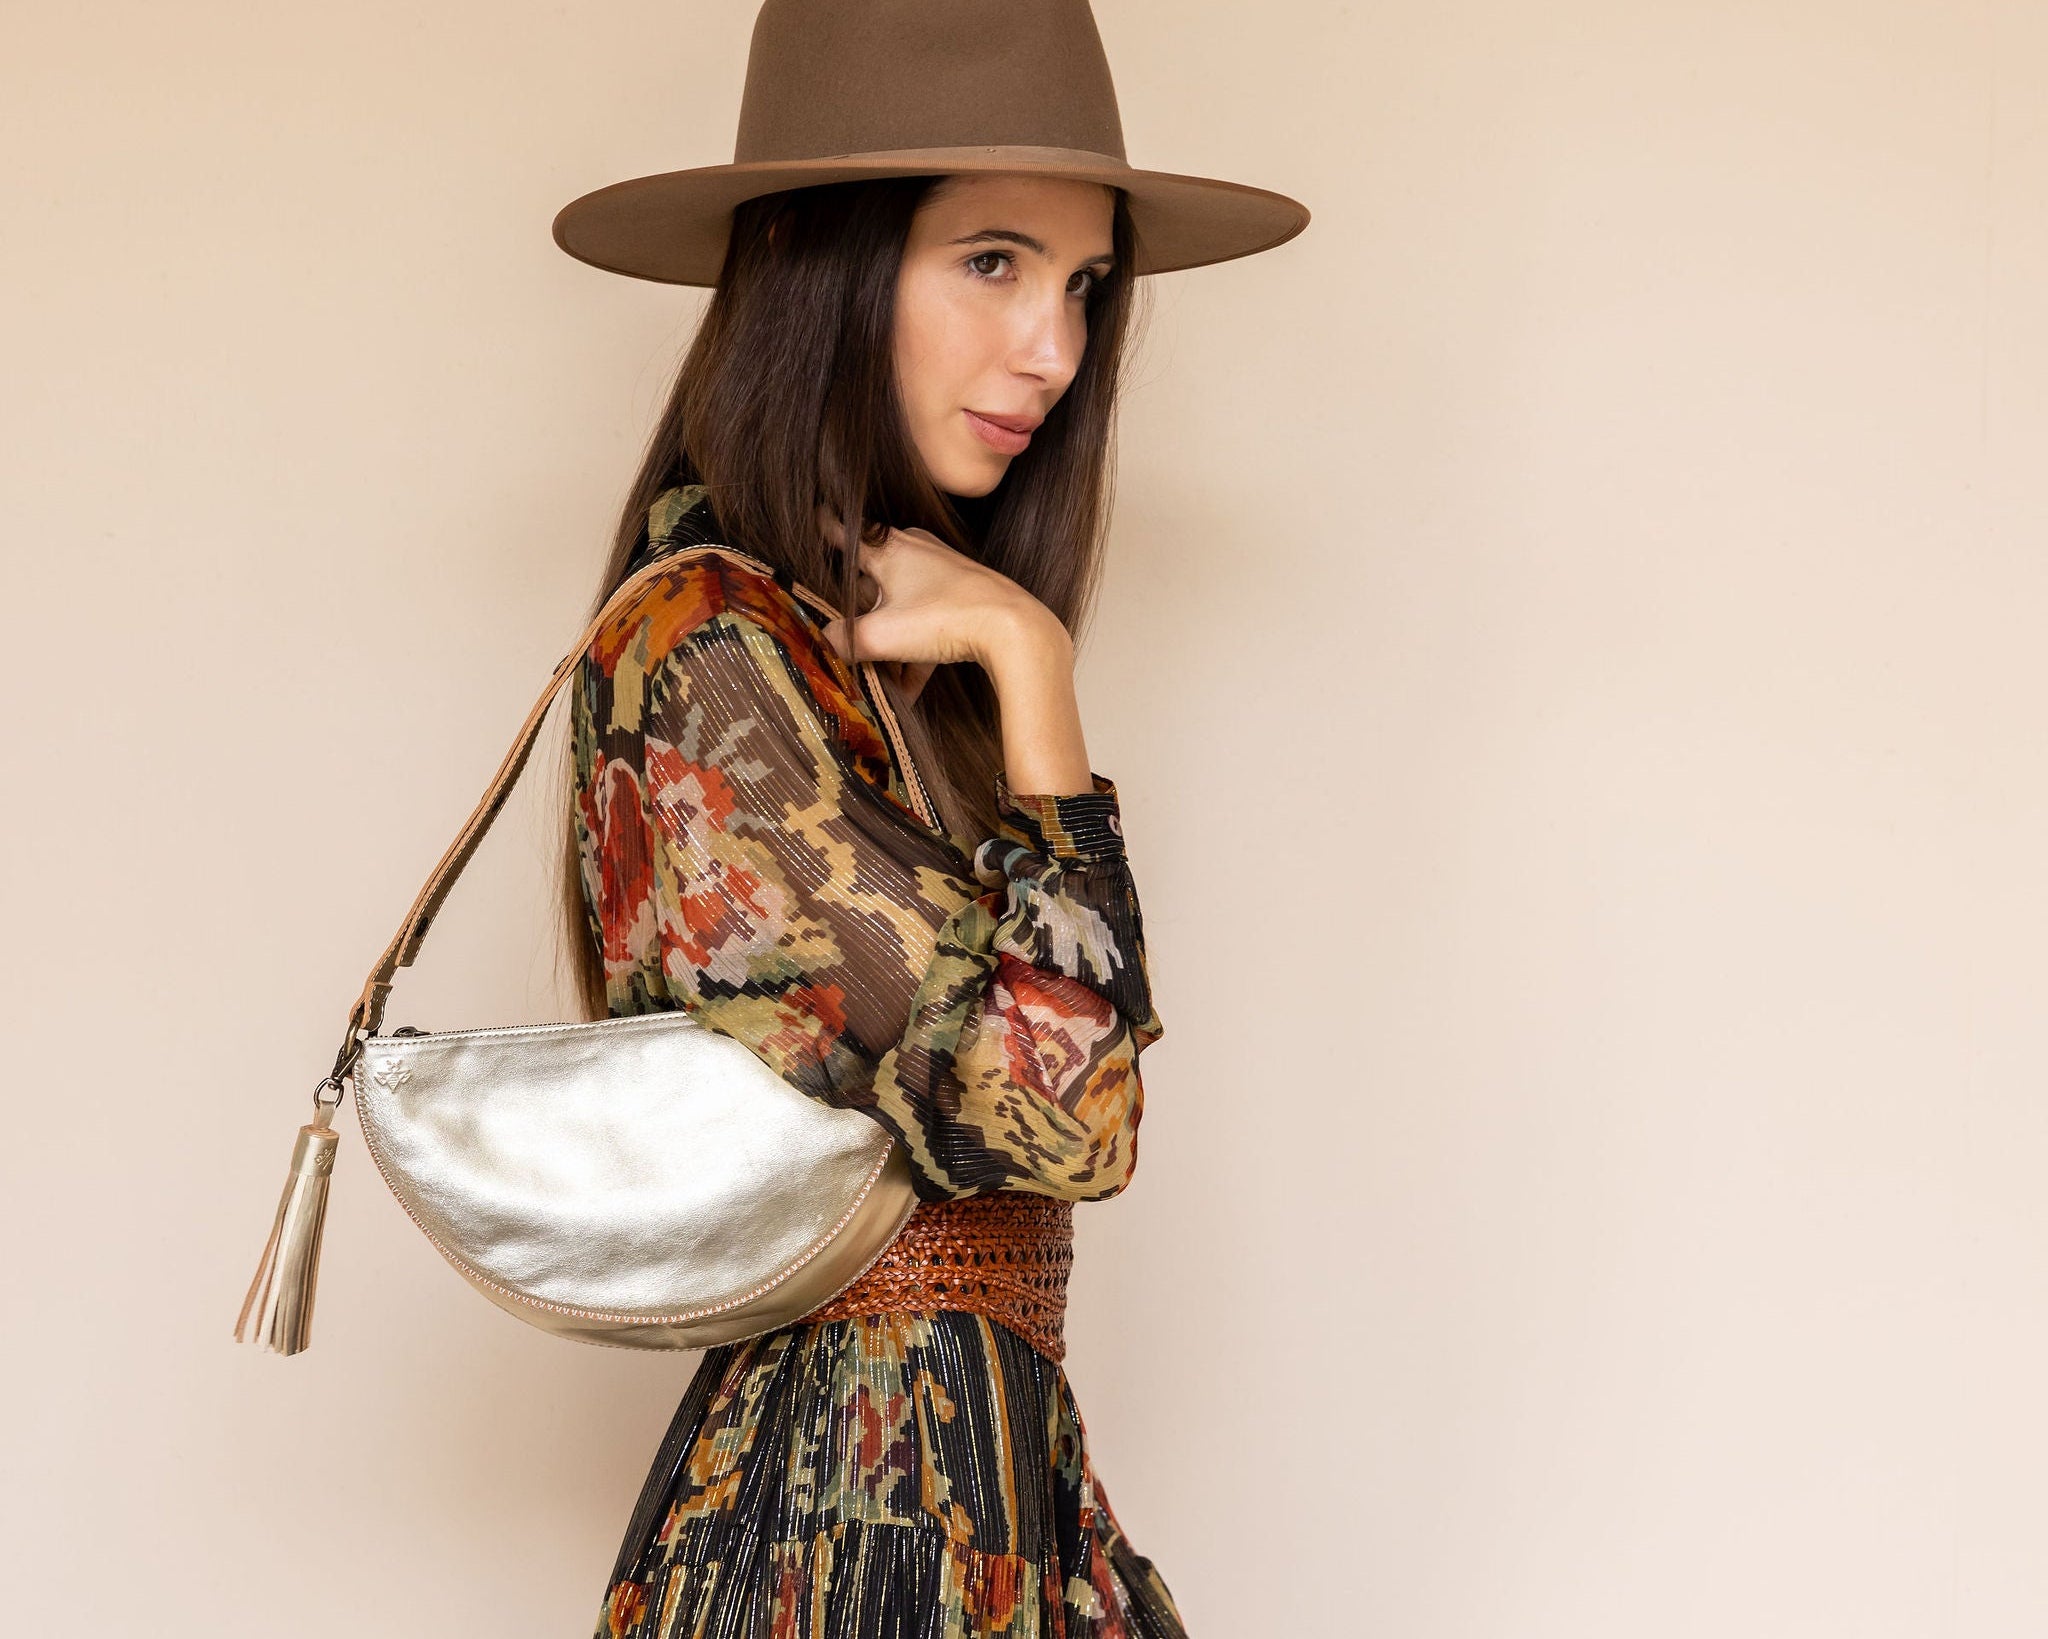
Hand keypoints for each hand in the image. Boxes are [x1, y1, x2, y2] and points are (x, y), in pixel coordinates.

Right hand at [814, 506, 1066, 703]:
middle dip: (858, 609)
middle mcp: (915, 552)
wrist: (1013, 628)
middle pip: (872, 578)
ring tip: (878, 679)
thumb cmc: (944, 618)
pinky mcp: (963, 599)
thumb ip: (844, 640)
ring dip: (888, 643)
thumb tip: (823, 643)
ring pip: (901, 607)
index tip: (814, 518)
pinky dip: (916, 656)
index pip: (846, 534)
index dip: (825, 530)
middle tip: (841, 631)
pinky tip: (909, 694)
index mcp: (889, 549)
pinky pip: (928, 627)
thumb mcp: (881, 635)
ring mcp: (942, 574)